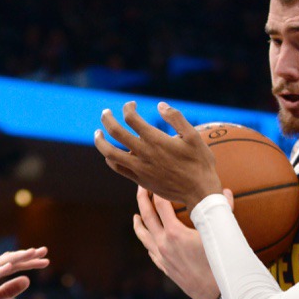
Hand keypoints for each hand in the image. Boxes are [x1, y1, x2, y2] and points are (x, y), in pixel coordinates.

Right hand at [0, 248, 49, 298]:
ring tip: (31, 252)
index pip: (14, 265)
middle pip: (9, 260)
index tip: (46, 260)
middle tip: (45, 250)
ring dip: (16, 257)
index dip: (29, 262)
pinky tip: (10, 266)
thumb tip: (28, 280)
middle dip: (27, 255)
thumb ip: (9, 290)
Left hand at [94, 101, 222, 207]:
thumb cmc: (199, 163)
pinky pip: (118, 168)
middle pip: (115, 132)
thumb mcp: (194, 136)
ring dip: (100, 141)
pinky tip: (110, 154)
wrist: (199, 192)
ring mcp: (140, 168)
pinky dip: (110, 159)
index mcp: (156, 139)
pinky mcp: (140, 180)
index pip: (131, 118)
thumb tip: (160, 105)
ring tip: (98, 133)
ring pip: (110, 153)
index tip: (132, 105)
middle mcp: (144, 153)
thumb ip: (176, 118)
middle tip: (105, 112)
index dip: (128, 108)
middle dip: (107, 118)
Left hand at [134, 187, 233, 298]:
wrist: (216, 294)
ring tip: (136, 214)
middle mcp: (163, 244)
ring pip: (143, 235)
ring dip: (138, 222)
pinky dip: (146, 240)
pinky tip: (147, 238)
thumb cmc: (221, 264)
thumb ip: (222, 211)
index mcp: (175, 233)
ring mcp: (162, 257)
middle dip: (143, 199)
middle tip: (141, 186)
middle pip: (147, 216)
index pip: (161, 204)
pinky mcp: (165, 268)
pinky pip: (149, 251)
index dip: (158, 190)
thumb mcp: (222, 235)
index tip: (157, 179)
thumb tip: (226, 192)